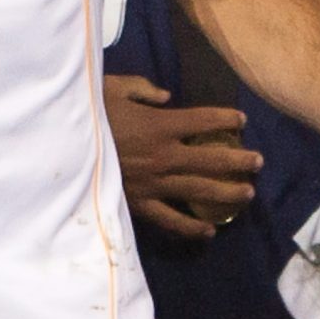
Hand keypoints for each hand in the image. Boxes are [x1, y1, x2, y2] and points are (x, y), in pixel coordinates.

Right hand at [104, 74, 258, 240]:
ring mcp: (154, 183)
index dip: (226, 118)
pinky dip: (191, 227)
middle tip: (258, 163)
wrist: (61, 147)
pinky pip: (170, 219)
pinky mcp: (140, 204)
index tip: (241, 120)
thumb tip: (165, 97)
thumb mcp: (113, 88)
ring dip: (227, 193)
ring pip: (199, 191)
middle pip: (212, 159)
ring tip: (247, 194)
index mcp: (160, 125)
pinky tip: (209, 230)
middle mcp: (165, 155)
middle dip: (239, 161)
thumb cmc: (88, 115)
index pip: (204, 121)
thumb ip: (143, 89)